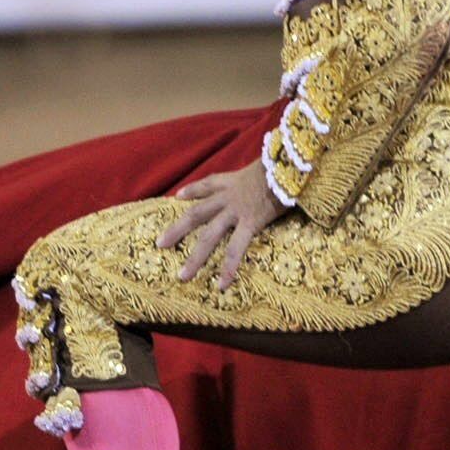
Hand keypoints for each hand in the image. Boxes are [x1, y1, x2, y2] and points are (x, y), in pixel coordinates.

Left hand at [157, 163, 291, 289]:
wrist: (289, 163)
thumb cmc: (283, 165)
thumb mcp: (266, 166)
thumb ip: (262, 174)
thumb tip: (275, 175)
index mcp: (232, 181)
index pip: (207, 184)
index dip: (192, 191)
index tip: (179, 197)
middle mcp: (228, 197)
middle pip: (196, 214)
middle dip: (177, 230)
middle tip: (159, 244)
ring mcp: (236, 211)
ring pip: (209, 236)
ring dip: (195, 258)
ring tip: (183, 277)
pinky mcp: (250, 223)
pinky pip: (236, 249)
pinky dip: (228, 269)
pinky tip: (221, 285)